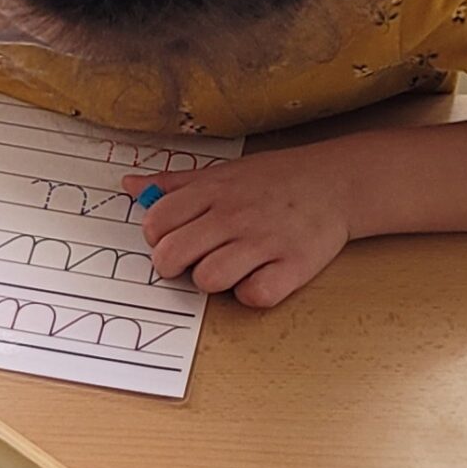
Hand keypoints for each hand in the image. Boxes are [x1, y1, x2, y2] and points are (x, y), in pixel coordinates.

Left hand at [124, 147, 353, 307]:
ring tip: (230, 267)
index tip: (176, 238)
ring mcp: (264, 241)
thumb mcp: (221, 172)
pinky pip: (254, 295)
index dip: (158, 238)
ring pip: (208, 279)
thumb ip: (173, 183)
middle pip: (171, 256)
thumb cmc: (273, 180)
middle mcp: (234, 215)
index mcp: (211, 191)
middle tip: (194, 260)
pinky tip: (260, 276)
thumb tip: (129, 186)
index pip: (154, 224)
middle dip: (174, 266)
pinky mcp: (293, 266)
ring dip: (213, 281)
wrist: (337, 182)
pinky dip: (253, 293)